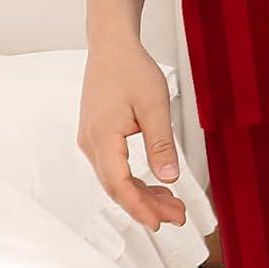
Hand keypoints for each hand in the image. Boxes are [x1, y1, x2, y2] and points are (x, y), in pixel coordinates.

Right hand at [77, 39, 188, 232]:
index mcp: (102, 136)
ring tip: (171, 203)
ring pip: (115, 179)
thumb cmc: (131, 68)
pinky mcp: (96, 135)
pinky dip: (133, 179)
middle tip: (177, 216)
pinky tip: (154, 183)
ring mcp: (91, 140)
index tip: (161, 222)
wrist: (111, 45)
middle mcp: (91, 142)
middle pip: (117, 187)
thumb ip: (161, 143)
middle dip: (147, 205)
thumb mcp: (154, 105)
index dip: (140, 207)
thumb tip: (169, 178)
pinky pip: (113, 167)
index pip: (119, 185)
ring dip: (141, 193)